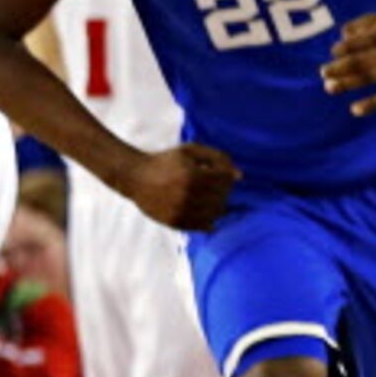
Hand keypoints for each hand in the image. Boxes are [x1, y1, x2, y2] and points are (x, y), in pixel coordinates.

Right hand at [122, 143, 239, 231]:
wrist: (135, 177)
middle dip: (223, 190)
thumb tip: (240, 176)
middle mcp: (187, 195)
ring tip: (208, 196)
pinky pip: (203, 226)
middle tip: (214, 185)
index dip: (227, 176)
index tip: (218, 173)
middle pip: (222, 197)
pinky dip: (209, 220)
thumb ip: (217, 157)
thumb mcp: (190, 150)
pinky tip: (205, 210)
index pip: (225, 180)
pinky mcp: (175, 222)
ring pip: (215, 214)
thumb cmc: (165, 161)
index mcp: (192, 175)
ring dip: (218, 205)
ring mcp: (181, 211)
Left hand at [321, 13, 375, 117]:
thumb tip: (342, 36)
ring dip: (347, 83)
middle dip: (340, 67)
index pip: (361, 41)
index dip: (345, 47)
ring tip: (329, 87)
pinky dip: (371, 104)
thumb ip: (360, 23)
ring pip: (371, 77)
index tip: (333, 52)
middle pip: (363, 60)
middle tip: (323, 72)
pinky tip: (354, 109)